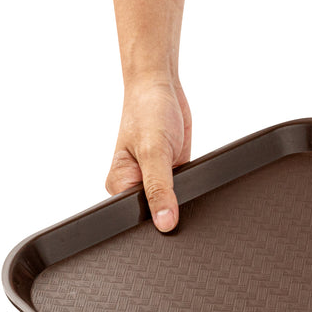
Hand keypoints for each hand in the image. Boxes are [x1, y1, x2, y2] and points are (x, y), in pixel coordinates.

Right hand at [105, 76, 191, 231]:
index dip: (155, 223)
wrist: (161, 87)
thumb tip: (164, 223)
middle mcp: (134, 186)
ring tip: (183, 174)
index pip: (136, 219)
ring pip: (173, 205)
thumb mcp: (154, 152)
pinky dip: (192, 188)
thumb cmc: (148, 111)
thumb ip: (159, 190)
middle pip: (156, 215)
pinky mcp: (171, 176)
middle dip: (171, 209)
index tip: (170, 218)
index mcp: (119, 185)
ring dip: (184, 198)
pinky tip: (192, 176)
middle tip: (179, 188)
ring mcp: (154, 182)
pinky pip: (184, 193)